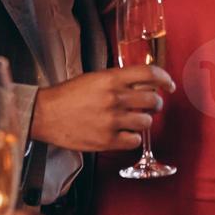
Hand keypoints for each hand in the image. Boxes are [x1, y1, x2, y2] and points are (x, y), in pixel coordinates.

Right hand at [31, 65, 175, 151]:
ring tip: (132, 119)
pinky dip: (133, 137)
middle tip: (150, 105)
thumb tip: (145, 84)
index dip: (165, 79)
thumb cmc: (69, 95)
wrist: (45, 114)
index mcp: (112, 79)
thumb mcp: (96, 78)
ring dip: (144, 120)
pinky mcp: (107, 140)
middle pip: (154, 100)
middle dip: (155, 103)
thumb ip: (120, 80)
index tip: (169, 85)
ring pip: (147, 121)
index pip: (150, 74)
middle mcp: (115, 98)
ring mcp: (112, 121)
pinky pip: (135, 140)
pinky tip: (124, 133)